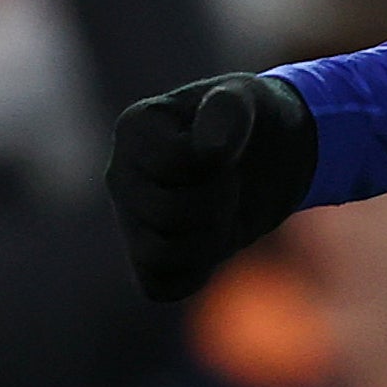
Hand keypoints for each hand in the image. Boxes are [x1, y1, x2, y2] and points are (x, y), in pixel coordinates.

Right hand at [106, 73, 319, 302]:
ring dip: (211, 237)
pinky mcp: (146, 259)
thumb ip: (228, 110)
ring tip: (226, 211)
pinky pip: (162, 286)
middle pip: (166, 213)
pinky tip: (215, 239)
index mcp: (134, 128)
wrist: (267, 156)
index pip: (173, 163)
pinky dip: (198, 270)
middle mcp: (119, 175)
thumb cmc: (250, 122)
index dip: (216, 162)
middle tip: (234, 181)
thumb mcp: (248, 100)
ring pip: (160, 255)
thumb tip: (210, 149)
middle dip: (218, 200)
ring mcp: (128, 220)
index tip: (229, 147)